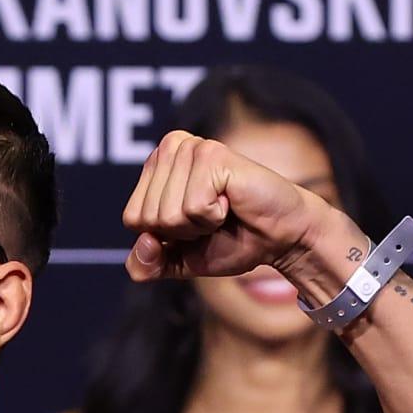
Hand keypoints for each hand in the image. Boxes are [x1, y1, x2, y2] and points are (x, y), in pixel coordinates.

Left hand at [123, 131, 326, 282]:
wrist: (280, 237)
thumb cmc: (232, 241)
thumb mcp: (178, 260)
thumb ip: (147, 265)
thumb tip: (144, 242)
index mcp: (155, 166)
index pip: (132, 219)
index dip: (164, 237)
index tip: (194, 225)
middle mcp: (170, 149)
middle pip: (146, 217)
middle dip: (180, 232)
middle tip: (211, 218)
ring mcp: (190, 148)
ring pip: (168, 214)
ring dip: (198, 225)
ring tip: (221, 209)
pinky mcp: (211, 154)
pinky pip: (192, 207)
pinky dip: (213, 217)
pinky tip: (231, 201)